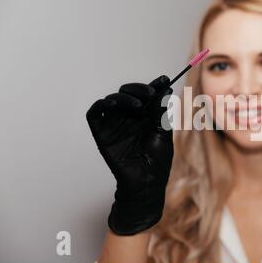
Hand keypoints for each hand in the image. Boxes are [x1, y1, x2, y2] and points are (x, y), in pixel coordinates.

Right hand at [86, 75, 172, 234]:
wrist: (146, 182)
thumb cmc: (158, 160)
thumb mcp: (163, 132)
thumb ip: (161, 111)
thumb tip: (166, 89)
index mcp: (146, 115)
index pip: (147, 94)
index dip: (154, 85)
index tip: (164, 79)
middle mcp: (129, 116)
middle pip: (128, 93)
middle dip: (139, 90)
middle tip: (150, 94)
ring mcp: (115, 123)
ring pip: (113, 100)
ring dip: (124, 97)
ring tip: (137, 105)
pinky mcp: (101, 132)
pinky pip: (95, 113)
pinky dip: (102, 105)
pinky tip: (114, 104)